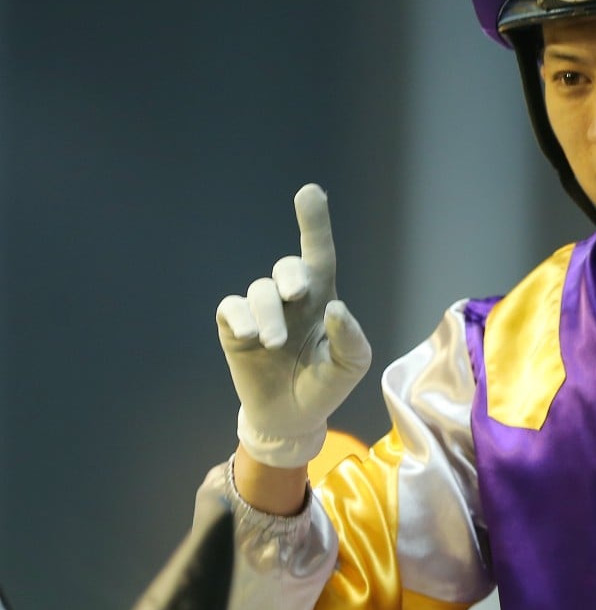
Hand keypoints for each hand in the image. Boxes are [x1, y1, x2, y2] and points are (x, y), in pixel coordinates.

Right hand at [216, 184, 371, 467]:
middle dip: (291, 275)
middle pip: (287, 266)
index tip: (309, 192)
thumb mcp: (351, 365)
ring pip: (259, 291)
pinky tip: (250, 338)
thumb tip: (335, 308)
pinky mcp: (234, 329)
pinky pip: (231, 308)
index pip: (319, 254)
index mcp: (322, 300)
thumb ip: (351, 337)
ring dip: (269, 315)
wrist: (293, 417)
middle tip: (298, 295)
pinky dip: (240, 319)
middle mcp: (290, 300)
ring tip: (276, 344)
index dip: (314, 223)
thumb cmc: (326, 384)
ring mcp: (261, 313)